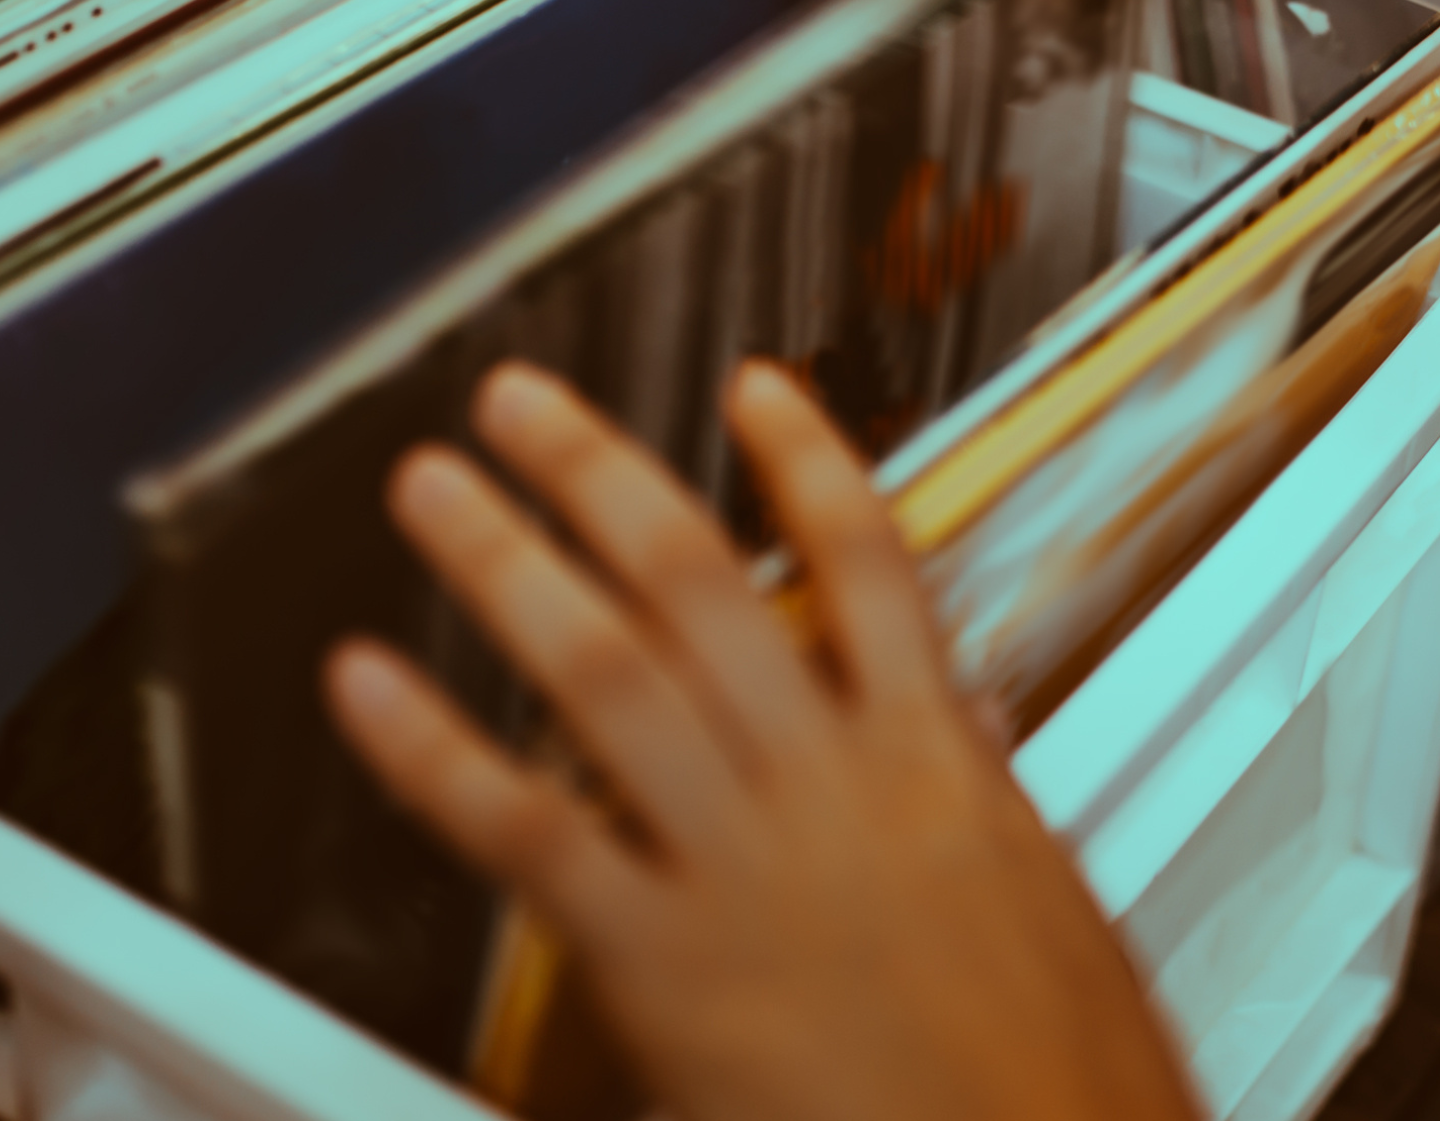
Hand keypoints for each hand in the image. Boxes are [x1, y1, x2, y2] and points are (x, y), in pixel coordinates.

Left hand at [324, 360, 1199, 1120]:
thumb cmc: (1066, 1088)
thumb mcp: (1049, 907)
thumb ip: (971, 799)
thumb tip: (944, 731)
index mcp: (933, 763)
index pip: (868, 562)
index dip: (805, 459)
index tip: (754, 387)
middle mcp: (826, 782)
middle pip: (693, 579)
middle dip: (594, 475)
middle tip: (519, 404)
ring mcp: (738, 861)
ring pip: (602, 669)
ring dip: (504, 563)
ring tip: (433, 490)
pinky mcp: (663, 963)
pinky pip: (527, 830)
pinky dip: (438, 751)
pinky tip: (373, 690)